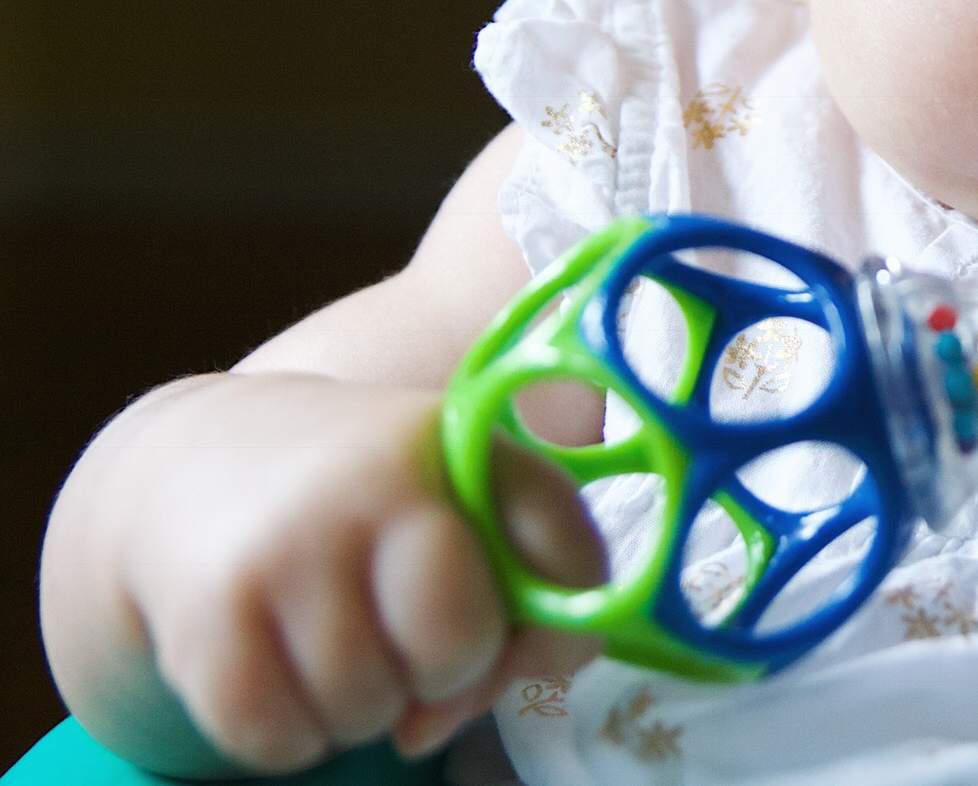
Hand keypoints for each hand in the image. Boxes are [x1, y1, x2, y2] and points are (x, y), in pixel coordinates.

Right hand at [48, 371, 604, 774]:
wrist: (203, 458)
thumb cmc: (371, 510)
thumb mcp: (463, 517)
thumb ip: (513, 622)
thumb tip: (424, 728)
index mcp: (466, 447)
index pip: (566, 563)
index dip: (551, 625)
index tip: (506, 618)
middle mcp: (378, 482)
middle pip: (456, 648)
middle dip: (442, 669)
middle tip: (403, 630)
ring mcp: (289, 545)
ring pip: (366, 709)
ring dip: (360, 705)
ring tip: (336, 637)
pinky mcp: (209, 613)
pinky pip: (278, 738)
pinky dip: (288, 731)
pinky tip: (280, 664)